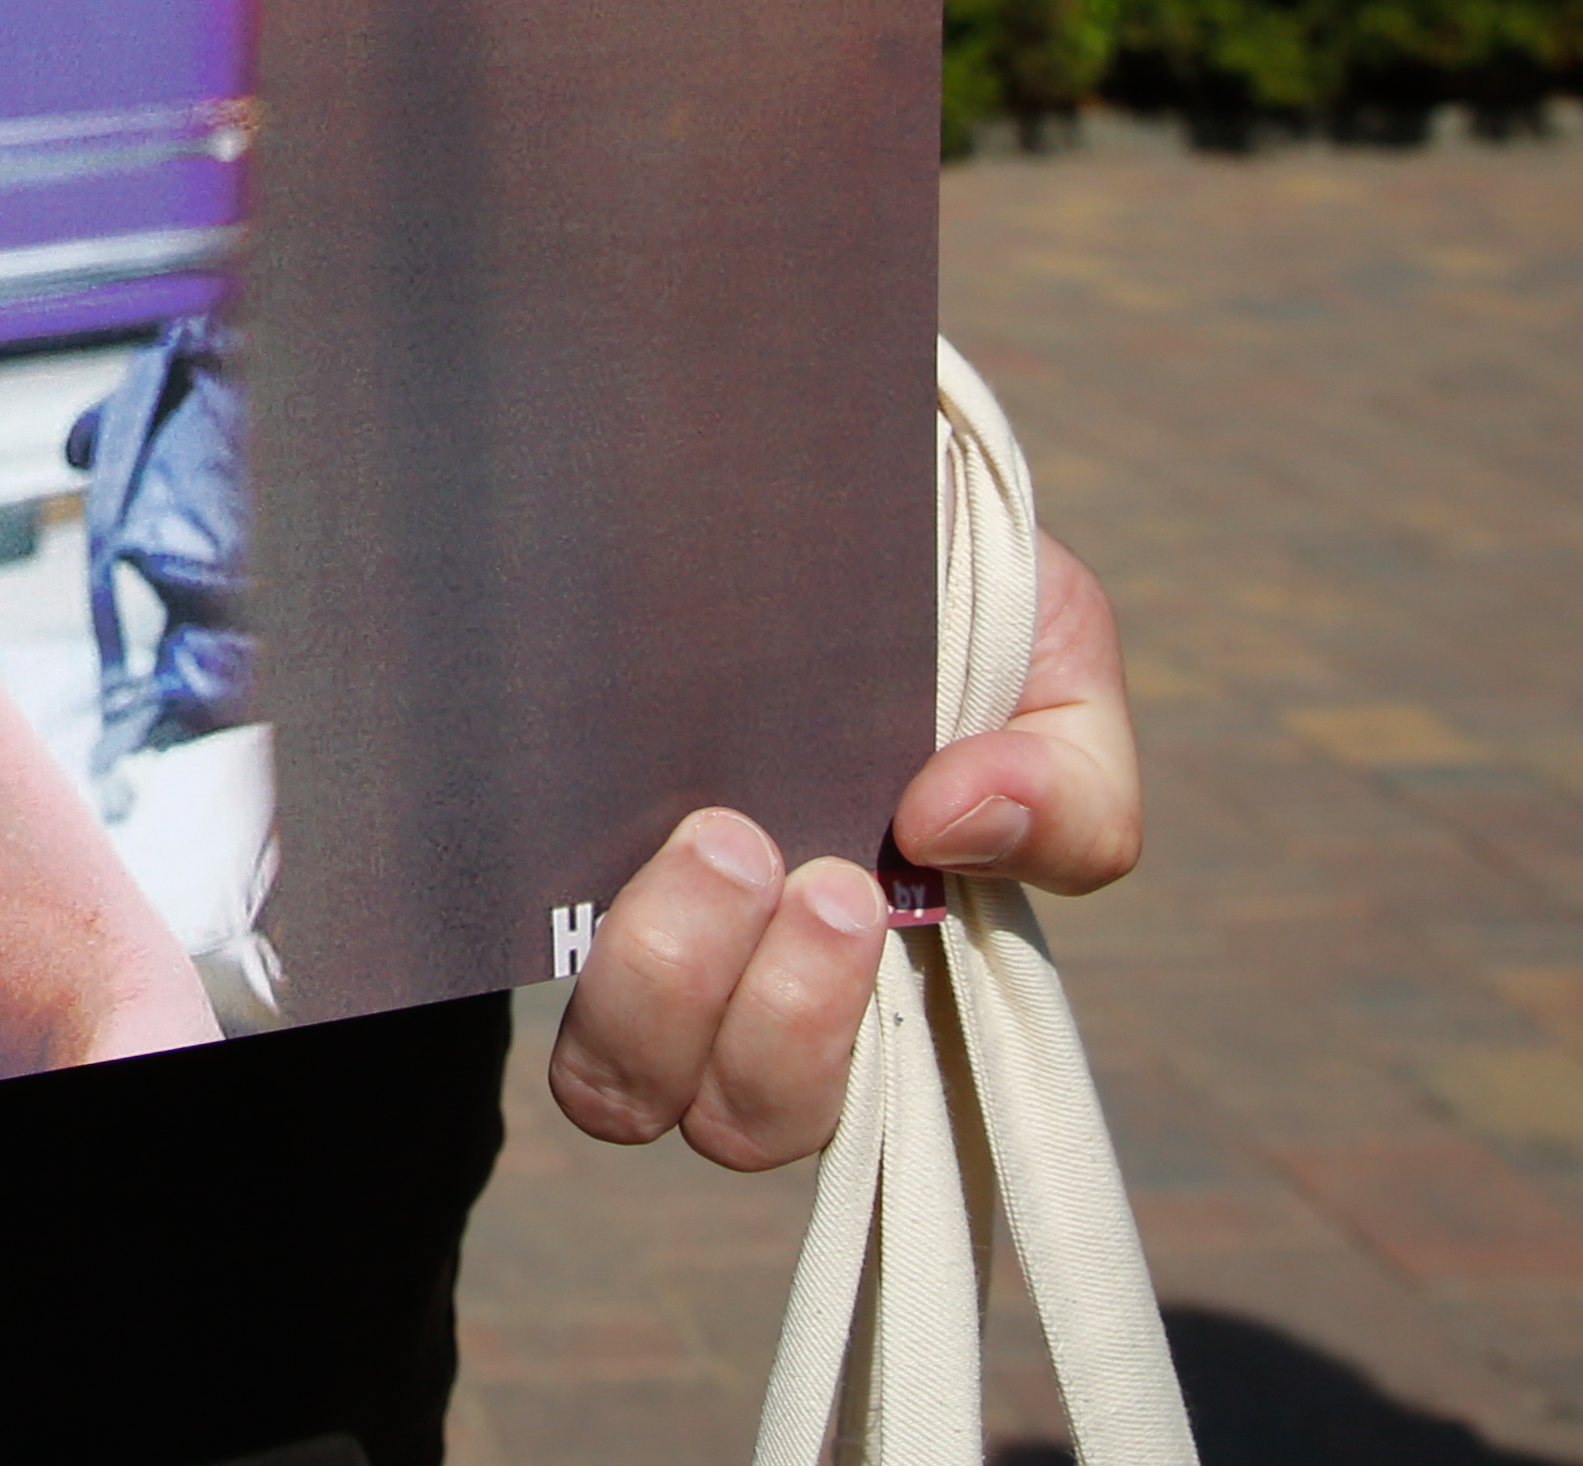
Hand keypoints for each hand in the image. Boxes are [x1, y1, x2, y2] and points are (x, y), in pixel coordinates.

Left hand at [546, 531, 1139, 1169]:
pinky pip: (509, 937)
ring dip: (657, 985)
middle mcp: (738, 971)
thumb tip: (954, 832)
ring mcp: (626, 910)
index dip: (818, 1043)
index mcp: (864, 960)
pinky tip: (576, 797)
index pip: (827, 1098)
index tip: (855, 891)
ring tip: (706, 835)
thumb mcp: (1053, 663)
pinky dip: (537, 901)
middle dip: (759, 1019)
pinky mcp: (530, 838)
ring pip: (612, 1080)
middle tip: (764, 852)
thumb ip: (1073, 783)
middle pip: (729, 1115)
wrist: (808, 467)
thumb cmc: (937, 588)